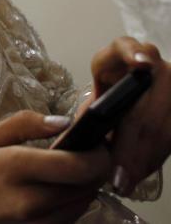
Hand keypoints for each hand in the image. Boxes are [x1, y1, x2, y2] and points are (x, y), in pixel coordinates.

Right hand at [0, 111, 110, 223]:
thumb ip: (24, 124)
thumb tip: (63, 121)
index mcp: (15, 168)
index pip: (79, 166)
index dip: (98, 154)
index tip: (96, 143)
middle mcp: (30, 201)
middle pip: (88, 186)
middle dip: (94, 168)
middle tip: (85, 153)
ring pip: (83, 204)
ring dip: (84, 186)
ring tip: (67, 171)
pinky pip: (70, 218)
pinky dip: (71, 202)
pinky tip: (54, 190)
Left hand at [89, 36, 170, 194]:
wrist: (138, 81)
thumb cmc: (112, 85)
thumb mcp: (98, 89)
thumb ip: (87, 109)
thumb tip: (69, 142)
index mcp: (122, 53)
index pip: (127, 47)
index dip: (135, 55)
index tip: (141, 65)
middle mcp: (152, 65)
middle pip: (143, 108)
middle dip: (129, 147)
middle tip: (114, 175)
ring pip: (162, 127)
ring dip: (142, 160)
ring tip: (123, 182)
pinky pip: (170, 136)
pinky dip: (153, 159)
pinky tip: (138, 174)